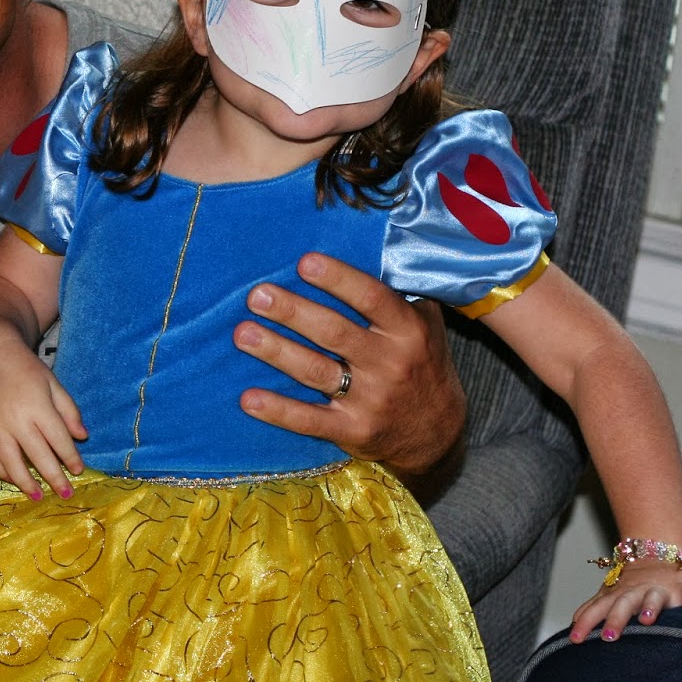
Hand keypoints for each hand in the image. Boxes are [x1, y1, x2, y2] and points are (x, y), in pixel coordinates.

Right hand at [0, 345, 87, 499]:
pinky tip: (13, 479)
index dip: (70, 458)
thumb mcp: (52, 383)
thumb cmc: (25, 368)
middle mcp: (15, 420)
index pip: (58, 440)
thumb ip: (68, 411)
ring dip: (26, 483)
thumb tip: (82, 437)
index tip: (78, 470)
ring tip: (38, 496)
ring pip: (11, 464)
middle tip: (65, 493)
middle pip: (38, 456)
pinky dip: (1, 472)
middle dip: (54, 478)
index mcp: (38, 407)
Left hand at [234, 253, 463, 488]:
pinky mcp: (353, 430)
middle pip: (334, 333)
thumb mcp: (424, 324)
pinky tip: (248, 398)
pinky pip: (310, 420)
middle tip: (257, 295)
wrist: (438, 433)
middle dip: (293, 312)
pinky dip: (278, 410)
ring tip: (242, 334)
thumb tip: (361, 247)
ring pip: (316, 372)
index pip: (371, 298)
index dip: (338, 280)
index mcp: (407, 330)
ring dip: (276, 352)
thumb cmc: (420, 362)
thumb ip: (396, 292)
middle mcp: (390, 363)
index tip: (304, 263)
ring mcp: (371, 399)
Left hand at [570, 560, 681, 642]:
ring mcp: (660, 590)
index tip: (575, 639)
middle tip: (608, 636)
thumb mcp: (610, 594)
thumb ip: (593, 609)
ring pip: (655, 598)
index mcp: (617, 595)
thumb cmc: (631, 584)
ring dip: (651, 608)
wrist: (657, 555)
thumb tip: (573, 624)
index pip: (597, 608)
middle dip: (615, 619)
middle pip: (623, 605)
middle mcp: (636, 592)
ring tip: (648, 620)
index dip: (586, 622)